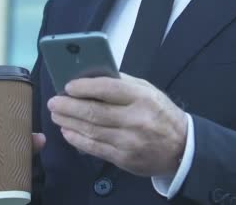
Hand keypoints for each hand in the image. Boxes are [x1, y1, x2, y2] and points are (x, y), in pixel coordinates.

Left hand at [48, 73, 187, 176]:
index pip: (108, 88)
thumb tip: (91, 76)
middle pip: (94, 112)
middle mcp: (136, 119)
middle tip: (54, 101)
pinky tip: (68, 131)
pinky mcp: (123, 159)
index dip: (84, 86)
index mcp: (143, 98)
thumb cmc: (160, 113)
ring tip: (57, 114)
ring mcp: (129, 141)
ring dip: (69, 122)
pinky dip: (77, 139)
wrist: (181, 147)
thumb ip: (122, 83)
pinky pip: (94, 148)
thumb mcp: (148, 91)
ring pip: (91, 130)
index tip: (68, 86)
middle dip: (69, 106)